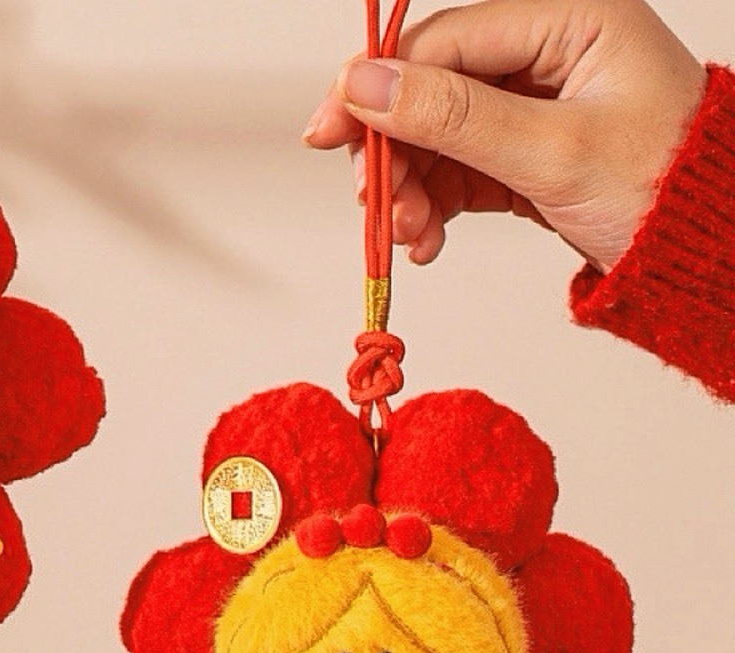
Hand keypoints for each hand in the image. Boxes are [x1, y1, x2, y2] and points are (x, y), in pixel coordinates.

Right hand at [304, 0, 705, 272]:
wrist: (702, 256)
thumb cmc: (662, 190)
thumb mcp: (550, 151)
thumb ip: (452, 116)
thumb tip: (364, 86)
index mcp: (570, 18)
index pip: (446, 42)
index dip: (378, 86)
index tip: (327, 133)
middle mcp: (548, 52)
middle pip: (433, 90)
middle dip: (394, 151)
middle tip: (371, 202)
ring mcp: (534, 105)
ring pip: (438, 137)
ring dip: (410, 189)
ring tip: (409, 234)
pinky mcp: (525, 154)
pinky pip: (457, 172)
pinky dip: (434, 206)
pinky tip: (428, 238)